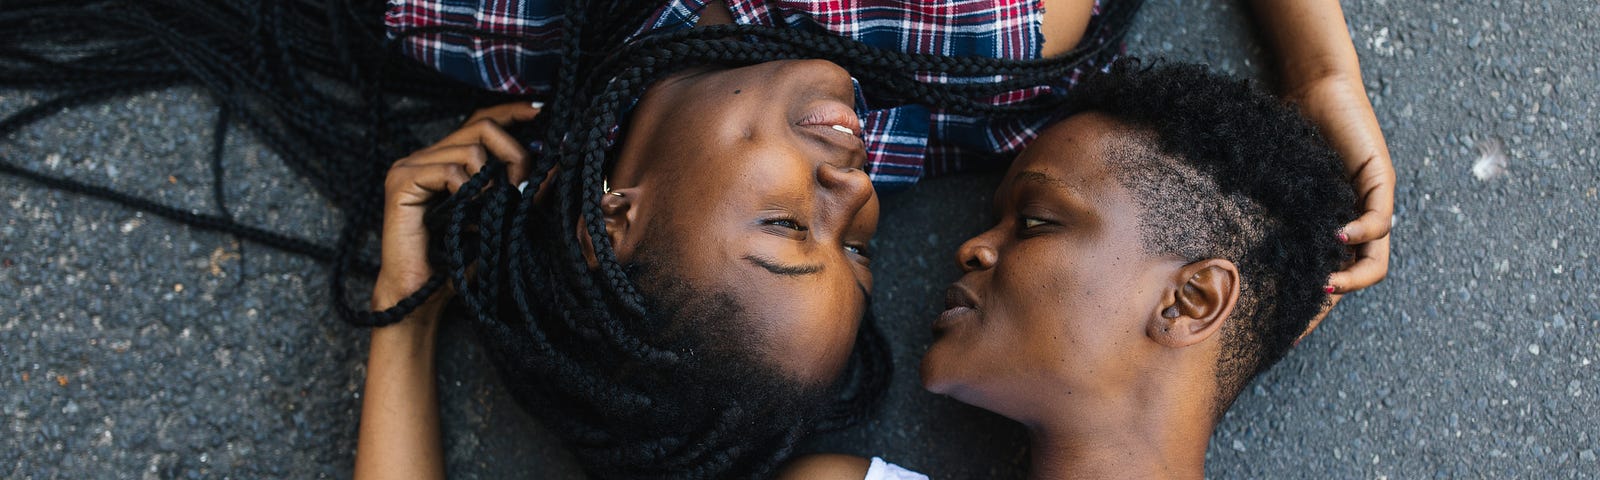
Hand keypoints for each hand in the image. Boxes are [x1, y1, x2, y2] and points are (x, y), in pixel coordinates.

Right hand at [371, 102, 540, 315]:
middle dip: (513, 153)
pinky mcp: (400, 182)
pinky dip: (468, 192)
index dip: (510, 111)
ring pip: (469, 149)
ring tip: (492, 208)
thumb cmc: (459, 260)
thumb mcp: (501, 218)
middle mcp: (424, 155)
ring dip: (493, 179)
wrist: (422, 295)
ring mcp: (409, 166)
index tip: (540, 110)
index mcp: (445, 159)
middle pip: (480, 127)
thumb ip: (523, 190)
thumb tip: (555, 162)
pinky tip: (468, 213)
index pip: (479, 120)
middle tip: (523, 185)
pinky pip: (449, 172)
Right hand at [1291, 77, 1393, 340]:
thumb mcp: (1275, 191)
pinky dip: (1361, 233)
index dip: (1311, 312)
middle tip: (1303, 317)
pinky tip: (1338, 238)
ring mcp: (1371, 205)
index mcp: (1330, 231)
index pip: (1330, 281)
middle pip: (1357, 279)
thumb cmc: (1287, 137)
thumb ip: (1265, 221)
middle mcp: (1355, 224)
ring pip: (1376, 260)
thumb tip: (1220, 260)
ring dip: (1353, 278)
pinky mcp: (1380, 182)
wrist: (1314, 90)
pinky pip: (1379, 221)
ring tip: (1326, 283)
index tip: (1284, 336)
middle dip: (1332, 303)